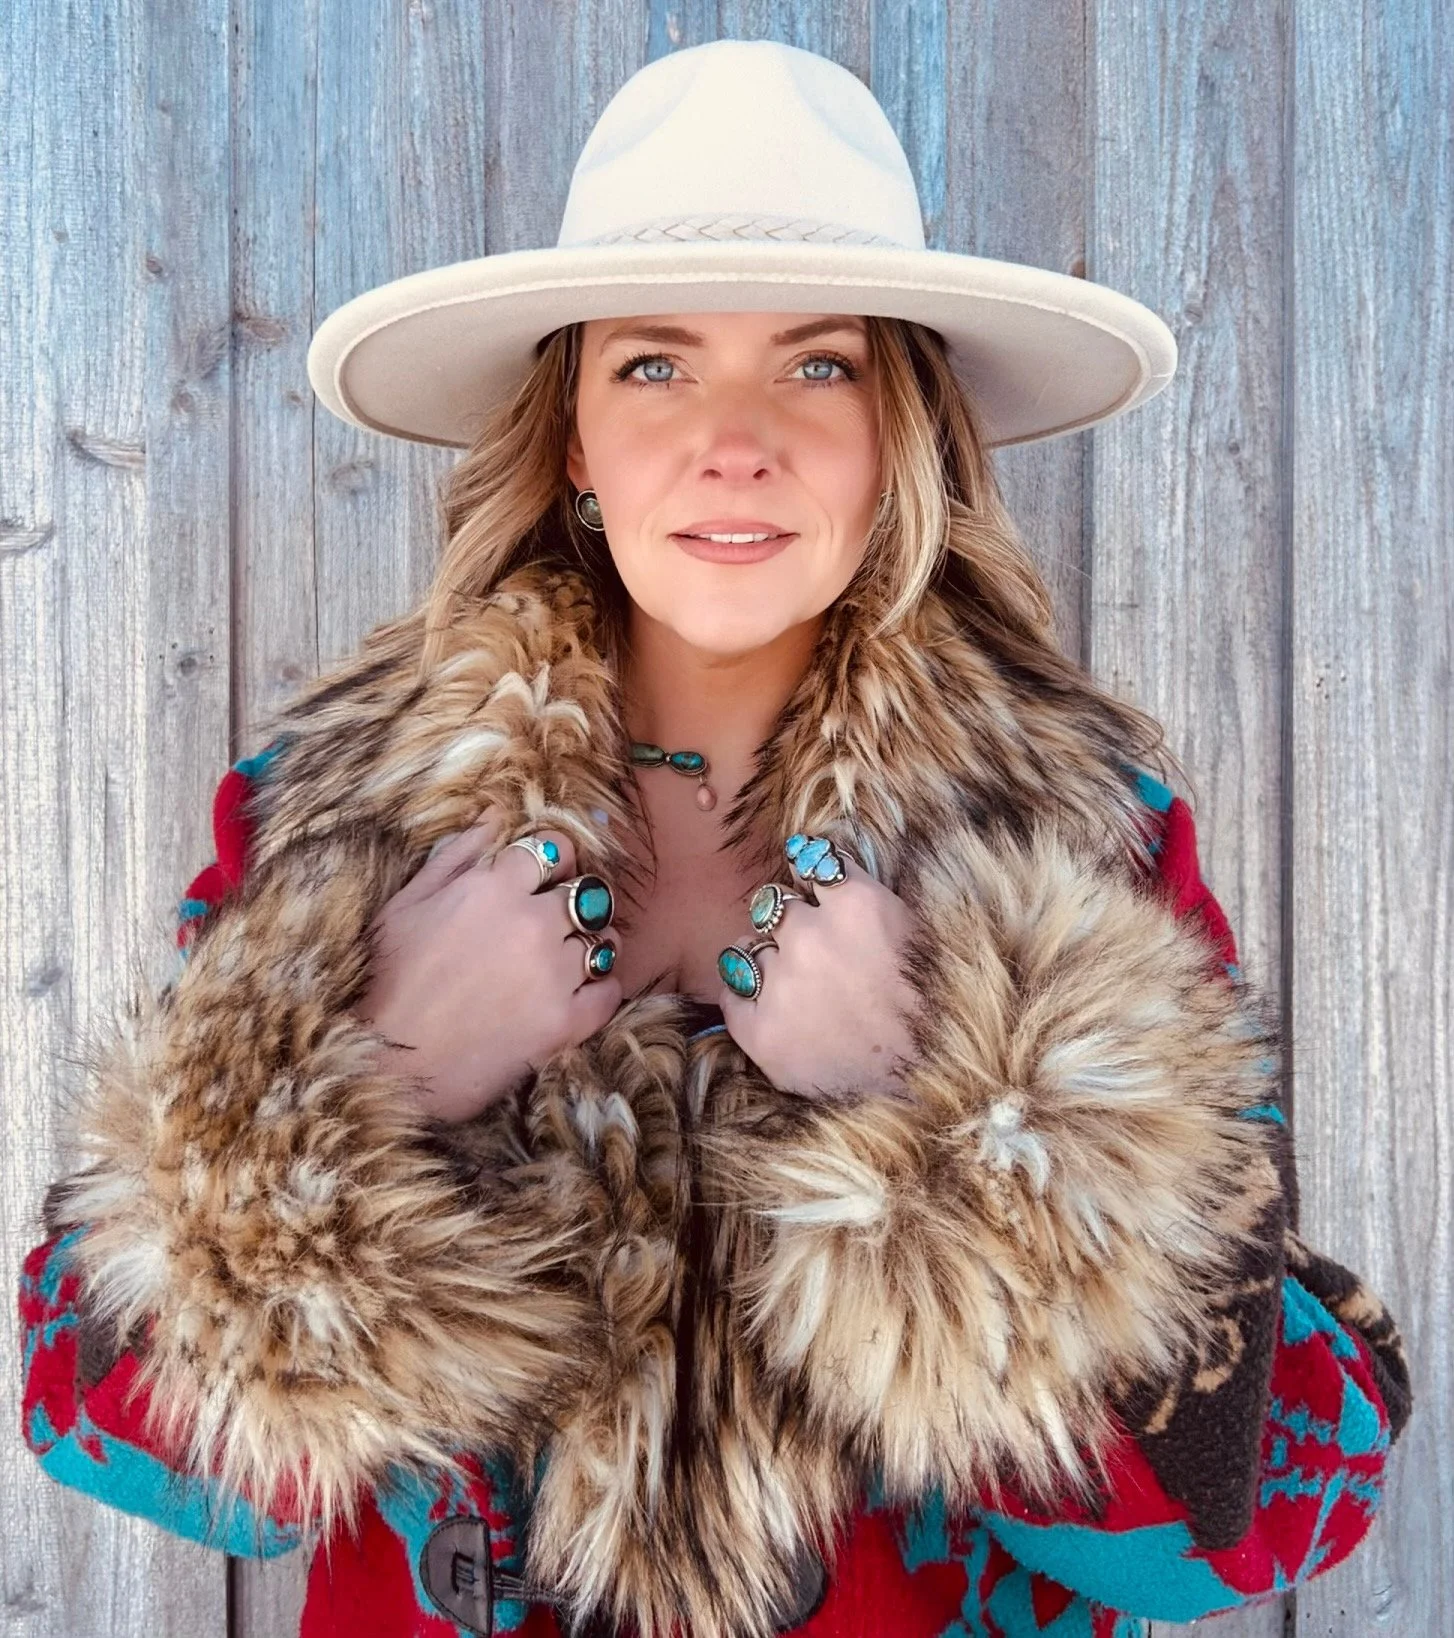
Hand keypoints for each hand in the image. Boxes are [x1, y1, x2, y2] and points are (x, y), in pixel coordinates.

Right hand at [354, 810, 623, 1123]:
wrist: (389, 1067)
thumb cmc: (388, 983)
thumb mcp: (407, 904)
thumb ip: (456, 856)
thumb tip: (493, 816)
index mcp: (494, 887)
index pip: (556, 848)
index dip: (553, 860)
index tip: (543, 877)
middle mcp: (533, 923)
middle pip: (587, 891)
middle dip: (572, 902)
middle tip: (552, 922)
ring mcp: (555, 973)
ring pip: (605, 938)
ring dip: (590, 943)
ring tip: (566, 957)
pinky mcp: (567, 1022)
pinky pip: (611, 990)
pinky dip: (600, 988)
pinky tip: (576, 992)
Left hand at [718, 845, 922, 1101]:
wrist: (932, 1087)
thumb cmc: (937, 1011)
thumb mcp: (921, 934)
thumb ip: (871, 898)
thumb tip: (829, 869)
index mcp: (856, 904)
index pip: (812, 860)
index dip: (815, 878)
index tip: (818, 891)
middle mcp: (810, 935)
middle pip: (774, 904)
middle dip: (791, 923)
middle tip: (815, 952)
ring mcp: (780, 983)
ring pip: (747, 948)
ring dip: (767, 961)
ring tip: (797, 988)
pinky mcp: (759, 1030)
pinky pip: (730, 994)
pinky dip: (746, 999)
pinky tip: (773, 1009)